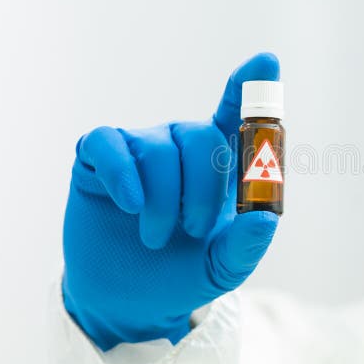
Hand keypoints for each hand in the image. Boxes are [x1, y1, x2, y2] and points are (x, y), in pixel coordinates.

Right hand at [61, 52, 279, 350]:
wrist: (129, 300)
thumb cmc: (183, 272)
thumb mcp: (223, 266)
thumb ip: (246, 244)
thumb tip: (265, 219)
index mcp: (219, 163)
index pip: (238, 115)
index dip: (252, 86)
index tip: (266, 62)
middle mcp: (181, 145)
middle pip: (200, 136)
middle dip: (202, 189)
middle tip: (193, 230)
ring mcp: (140, 148)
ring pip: (159, 150)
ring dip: (162, 201)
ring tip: (157, 237)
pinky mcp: (97, 158)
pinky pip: (109, 144)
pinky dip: (122, 174)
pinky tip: (130, 204)